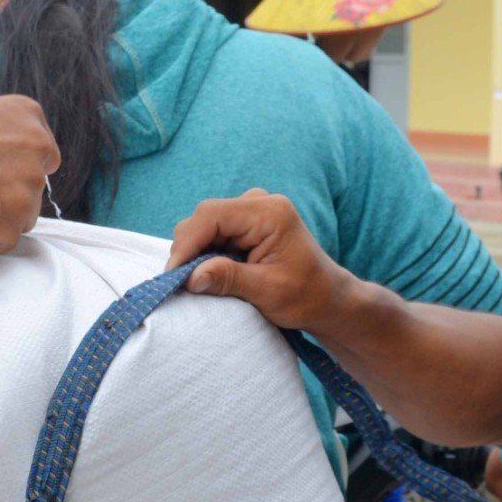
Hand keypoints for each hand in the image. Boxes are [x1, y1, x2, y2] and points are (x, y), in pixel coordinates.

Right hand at [0, 96, 58, 251]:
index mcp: (28, 116)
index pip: (44, 153)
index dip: (20, 168)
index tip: (1, 175)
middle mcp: (37, 147)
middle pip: (36, 187)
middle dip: (11, 193)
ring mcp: (28, 185)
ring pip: (25, 215)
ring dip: (1, 216)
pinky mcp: (13, 219)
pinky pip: (8, 240)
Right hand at [169, 192, 357, 332]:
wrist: (327, 299)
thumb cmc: (306, 296)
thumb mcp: (268, 291)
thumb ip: (229, 279)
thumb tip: (189, 277)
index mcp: (270, 213)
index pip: (212, 216)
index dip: (187, 244)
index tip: (173, 276)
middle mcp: (259, 203)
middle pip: (204, 217)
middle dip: (189, 250)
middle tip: (182, 284)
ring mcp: (252, 210)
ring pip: (205, 225)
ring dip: (196, 253)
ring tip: (200, 282)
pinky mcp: (246, 223)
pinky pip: (213, 232)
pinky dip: (205, 253)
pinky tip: (211, 273)